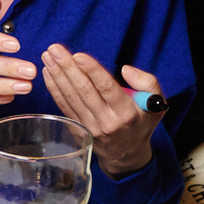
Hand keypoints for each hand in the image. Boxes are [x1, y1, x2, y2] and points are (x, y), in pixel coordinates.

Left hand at [41, 46, 162, 176]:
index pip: (107, 88)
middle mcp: (106, 121)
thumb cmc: (141, 122)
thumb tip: (126, 70)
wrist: (127, 154)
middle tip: (54, 49)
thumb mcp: (156, 104)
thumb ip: (147, 83)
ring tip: (47, 56)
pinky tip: (48, 73)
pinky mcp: (78, 128)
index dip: (92, 71)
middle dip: (67, 68)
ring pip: (71, 98)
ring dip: (57, 75)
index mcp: (126, 113)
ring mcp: (89, 127)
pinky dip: (54, 89)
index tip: (78, 55)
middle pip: (84, 91)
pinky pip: (64, 106)